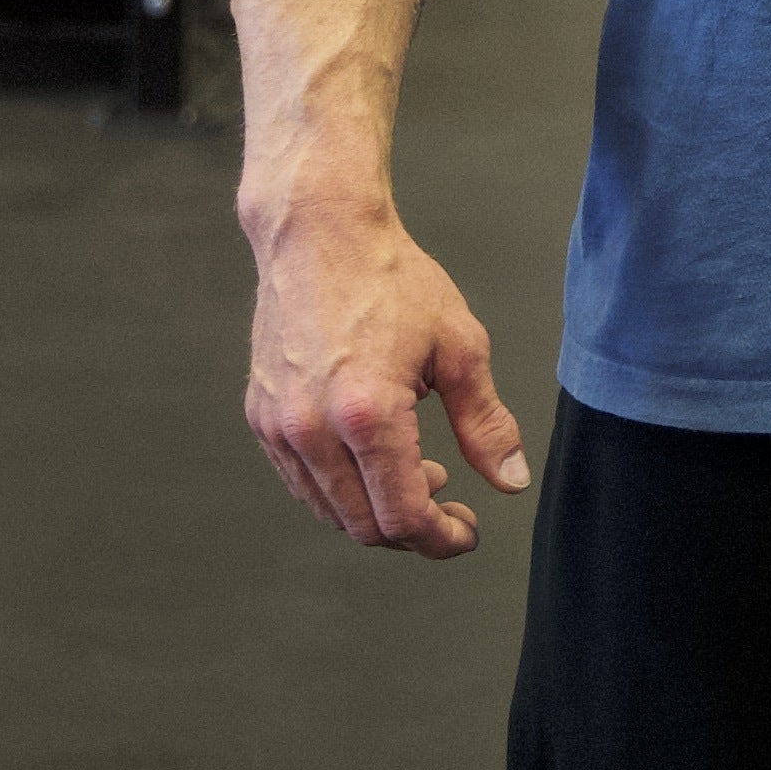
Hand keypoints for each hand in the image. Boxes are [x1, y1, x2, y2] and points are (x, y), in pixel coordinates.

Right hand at [243, 203, 528, 557]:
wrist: (318, 230)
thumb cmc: (389, 277)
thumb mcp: (458, 345)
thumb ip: (485, 422)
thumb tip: (510, 481)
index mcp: (367, 413)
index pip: (403, 517)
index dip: (442, 539)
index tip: (467, 531)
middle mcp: (313, 428)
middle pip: (364, 526)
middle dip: (413, 531)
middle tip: (448, 501)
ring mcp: (279, 424)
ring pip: (329, 510)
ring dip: (375, 510)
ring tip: (414, 472)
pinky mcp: (261, 414)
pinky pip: (301, 480)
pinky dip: (339, 488)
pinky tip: (370, 455)